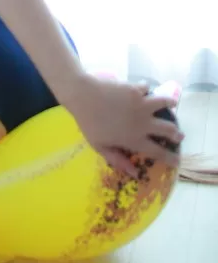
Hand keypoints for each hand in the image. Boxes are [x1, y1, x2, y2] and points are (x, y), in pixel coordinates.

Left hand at [67, 74, 183, 177]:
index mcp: (134, 139)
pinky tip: (146, 89)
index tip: (177, 161)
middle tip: (178, 135)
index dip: (170, 158)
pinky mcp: (135, 88)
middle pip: (168, 129)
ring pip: (164, 103)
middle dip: (176, 133)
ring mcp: (141, 104)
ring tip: (172, 104)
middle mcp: (143, 122)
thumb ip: (118, 160)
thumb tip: (134, 173)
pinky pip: (146, 88)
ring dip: (170, 104)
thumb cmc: (89, 123)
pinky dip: (147, 89)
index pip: (158, 152)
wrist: (83, 96)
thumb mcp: (100, 146)